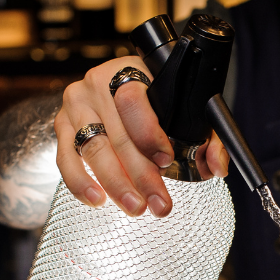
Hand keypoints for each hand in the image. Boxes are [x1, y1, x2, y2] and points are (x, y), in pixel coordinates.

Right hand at [54, 57, 229, 217]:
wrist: (117, 88)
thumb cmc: (155, 102)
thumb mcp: (184, 110)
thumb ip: (207, 138)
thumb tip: (217, 167)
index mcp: (130, 71)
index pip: (133, 101)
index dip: (149, 133)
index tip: (165, 160)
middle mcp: (97, 84)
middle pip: (118, 135)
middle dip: (141, 175)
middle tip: (160, 204)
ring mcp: (76, 105)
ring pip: (94, 150)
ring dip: (116, 184)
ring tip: (136, 208)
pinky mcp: (62, 125)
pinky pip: (66, 158)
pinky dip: (79, 182)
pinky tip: (97, 200)